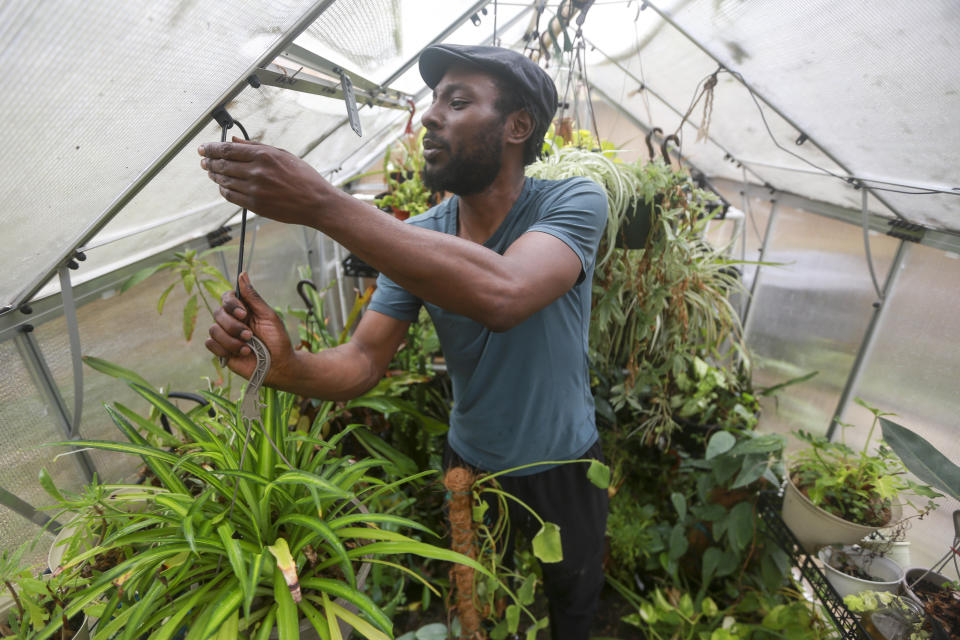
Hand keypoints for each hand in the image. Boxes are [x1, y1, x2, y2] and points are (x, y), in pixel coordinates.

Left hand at [198, 138, 329, 225]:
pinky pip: (231, 196)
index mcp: (264, 156)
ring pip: (224, 180)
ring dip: (215, 175)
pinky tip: (222, 186)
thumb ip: (255, 147)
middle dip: (209, 162)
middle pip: (222, 164)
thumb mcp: (282, 154)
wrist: (316, 202)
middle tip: (203, 160)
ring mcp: (255, 190)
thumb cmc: (303, 177)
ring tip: (211, 172)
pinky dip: (223, 190)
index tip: (203, 148)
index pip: (227, 149)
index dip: (211, 148)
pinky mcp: (255, 205)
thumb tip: (232, 140)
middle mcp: (257, 172)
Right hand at [205, 272, 294, 383]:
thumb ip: (253, 297)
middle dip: (234, 326)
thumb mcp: (269, 316)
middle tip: (250, 336)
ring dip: (231, 340)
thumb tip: (242, 274)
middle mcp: (232, 320)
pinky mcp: (221, 350)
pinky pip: (210, 344)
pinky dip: (224, 348)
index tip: (244, 314)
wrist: (279, 366)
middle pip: (218, 313)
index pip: (227, 297)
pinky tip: (241, 354)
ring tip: (248, 348)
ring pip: (214, 330)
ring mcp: (225, 335)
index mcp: (243, 309)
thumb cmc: (277, 340)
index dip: (232, 304)